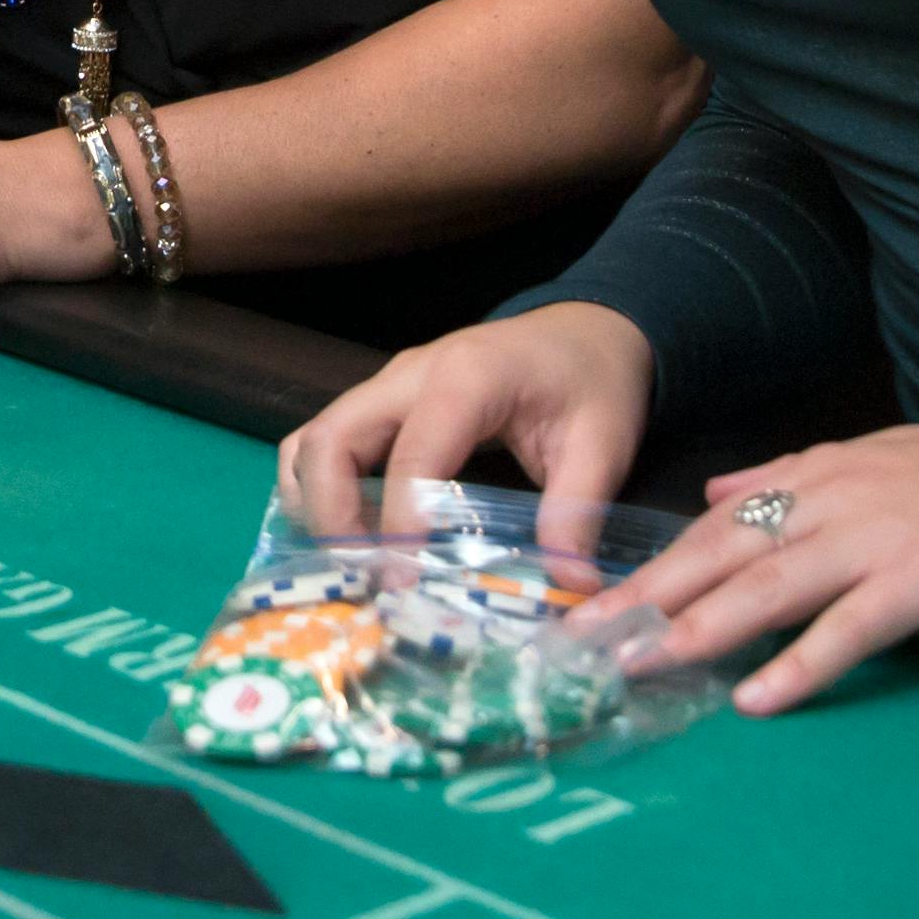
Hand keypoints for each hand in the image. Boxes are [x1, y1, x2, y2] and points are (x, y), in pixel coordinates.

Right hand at [278, 306, 655, 543]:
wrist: (586, 332)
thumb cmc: (593, 382)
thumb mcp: (603, 444)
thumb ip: (578, 510)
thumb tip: (570, 586)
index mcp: (468, 378)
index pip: (413, 453)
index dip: (399, 521)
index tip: (405, 579)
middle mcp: (411, 374)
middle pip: (332, 438)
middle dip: (331, 514)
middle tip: (364, 576)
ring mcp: (389, 386)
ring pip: (315, 438)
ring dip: (317, 503)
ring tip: (355, 562)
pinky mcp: (382, 402)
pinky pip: (326, 440)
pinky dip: (320, 489)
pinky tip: (354, 535)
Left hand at [586, 424, 918, 717]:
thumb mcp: (877, 454)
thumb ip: (793, 473)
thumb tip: (719, 490)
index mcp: (822, 473)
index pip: (719, 522)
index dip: (657, 564)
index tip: (600, 602)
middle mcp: (834, 500)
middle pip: (723, 552)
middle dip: (650, 596)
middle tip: (589, 639)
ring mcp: (874, 539)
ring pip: (769, 586)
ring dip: (700, 627)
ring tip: (646, 664)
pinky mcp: (917, 580)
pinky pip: (848, 629)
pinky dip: (799, 665)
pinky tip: (756, 698)